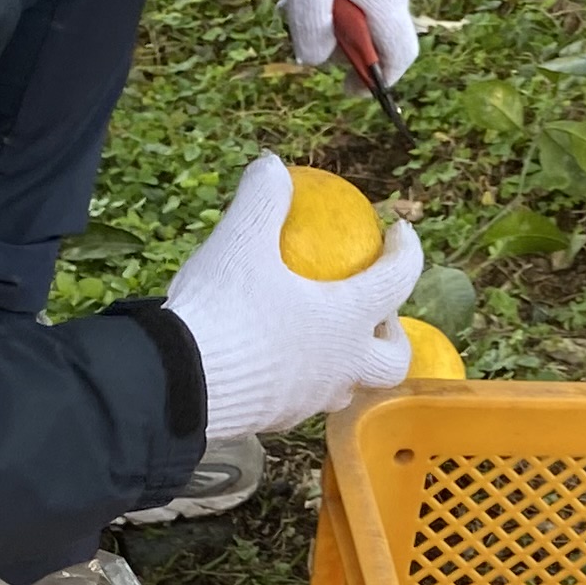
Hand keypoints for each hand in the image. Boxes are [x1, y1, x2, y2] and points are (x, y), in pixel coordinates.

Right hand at [161, 151, 421, 439]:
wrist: (178, 384)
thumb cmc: (223, 310)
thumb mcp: (240, 241)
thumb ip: (262, 199)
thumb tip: (271, 165)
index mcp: (346, 319)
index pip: (398, 281)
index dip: (406, 251)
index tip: (399, 233)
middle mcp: (340, 365)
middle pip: (392, 361)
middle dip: (393, 335)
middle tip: (376, 313)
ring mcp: (310, 399)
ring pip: (347, 387)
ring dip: (347, 362)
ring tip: (323, 338)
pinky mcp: (277, 419)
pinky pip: (303, 401)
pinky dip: (303, 379)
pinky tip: (273, 360)